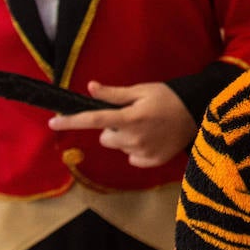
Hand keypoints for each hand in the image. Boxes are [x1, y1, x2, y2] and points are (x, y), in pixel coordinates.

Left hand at [48, 81, 197, 167]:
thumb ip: (115, 93)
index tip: (52, 122)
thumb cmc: (168, 98)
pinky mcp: (151, 162)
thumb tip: (90, 88)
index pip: (94, 120)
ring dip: (125, 138)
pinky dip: (136, 149)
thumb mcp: (142, 90)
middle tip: (130, 117)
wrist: (198, 114)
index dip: (71, 122)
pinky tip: (151, 138)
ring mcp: (143, 152)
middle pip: (106, 137)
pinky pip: (132, 157)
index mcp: (130, 117)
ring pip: (118, 147)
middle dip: (112, 128)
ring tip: (145, 126)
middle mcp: (134, 138)